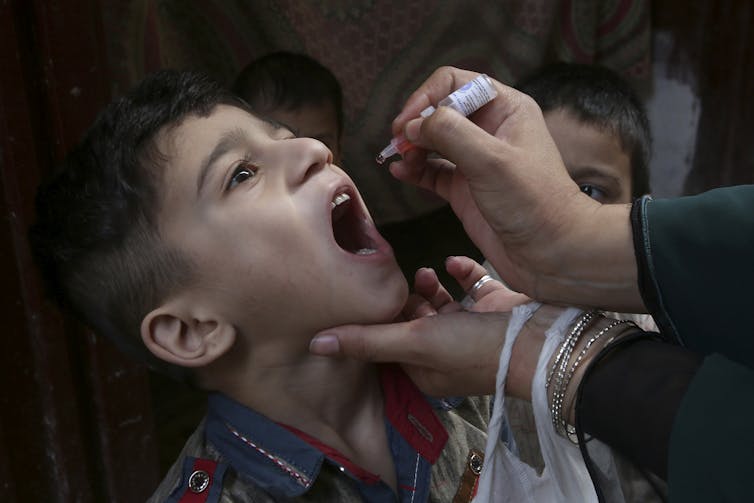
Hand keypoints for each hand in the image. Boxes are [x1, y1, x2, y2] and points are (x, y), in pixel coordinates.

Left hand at [311, 257, 540, 397]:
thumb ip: (367, 339)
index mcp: (423, 368)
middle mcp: (445, 352)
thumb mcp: (415, 342)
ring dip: (428, 286)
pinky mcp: (493, 309)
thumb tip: (315, 343)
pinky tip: (454, 262)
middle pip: (412, 321)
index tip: (357, 295)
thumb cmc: (474, 348)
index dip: (373, 321)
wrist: (543, 339)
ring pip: (439, 304)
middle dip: (401, 299)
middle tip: (393, 277)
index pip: (386, 344)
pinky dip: (461, 274)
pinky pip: (471, 287)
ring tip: (425, 271)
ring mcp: (471, 331)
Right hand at [385, 67, 640, 309]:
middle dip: (415, 123)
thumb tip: (412, 125)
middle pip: (439, 110)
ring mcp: (475, 160)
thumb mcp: (492, 160)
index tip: (407, 122)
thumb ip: (450, 133)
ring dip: (411, 147)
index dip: (426, 97)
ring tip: (400, 160)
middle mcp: (490, 130)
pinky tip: (399, 172)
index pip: (454, 83)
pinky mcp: (465, 189)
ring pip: (432, 141)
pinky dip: (413, 170)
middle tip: (398, 143)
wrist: (553, 253)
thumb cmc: (535, 204)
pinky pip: (432, 171)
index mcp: (505, 109)